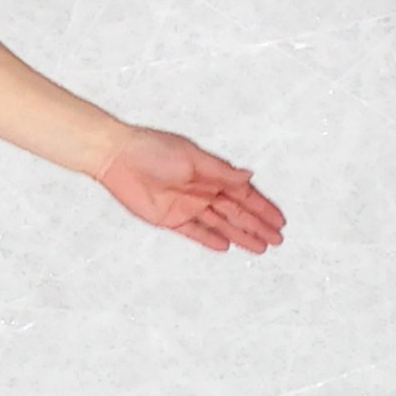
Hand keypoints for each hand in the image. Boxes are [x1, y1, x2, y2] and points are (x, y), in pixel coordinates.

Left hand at [93, 127, 285, 252]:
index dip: (262, 207)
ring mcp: (186, 205)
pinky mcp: (169, 218)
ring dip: (240, 234)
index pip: (243, 193)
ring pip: (220, 224)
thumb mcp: (193, 157)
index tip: (279, 220)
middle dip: (257, 225)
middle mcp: (201, 189)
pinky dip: (210, 238)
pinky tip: (226, 245)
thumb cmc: (152, 149)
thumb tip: (248, 176)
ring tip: (260, 246)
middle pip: (236, 212)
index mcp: (210, 172)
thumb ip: (221, 171)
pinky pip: (195, 232)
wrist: (117, 158)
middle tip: (276, 238)